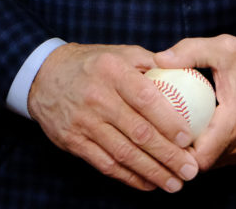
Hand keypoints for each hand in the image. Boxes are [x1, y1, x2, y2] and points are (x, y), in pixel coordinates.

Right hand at [28, 43, 199, 192]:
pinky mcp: (74, 142)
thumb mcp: (119, 52)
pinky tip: (149, 183)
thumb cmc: (92, 63)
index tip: (188, 138)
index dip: (168, 120)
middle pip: (138, 132)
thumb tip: (183, 74)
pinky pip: (106, 164)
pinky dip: (130, 178)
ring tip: (175, 183)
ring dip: (153, 172)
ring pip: (124, 154)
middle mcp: (98, 97)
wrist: (45, 76)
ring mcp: (84, 122)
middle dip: (168, 155)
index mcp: (113, 71)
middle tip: (190, 170)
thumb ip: (149, 62)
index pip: (145, 98)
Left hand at [154, 34, 235, 170]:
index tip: (160, 135)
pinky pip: (225, 156)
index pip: (200, 158)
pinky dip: (210, 149)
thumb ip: (189, 52)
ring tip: (174, 133)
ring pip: (215, 163)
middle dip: (181, 154)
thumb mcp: (222, 48)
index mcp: (235, 121)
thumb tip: (159, 59)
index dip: (177, 152)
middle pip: (204, 164)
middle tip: (161, 134)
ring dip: (196, 153)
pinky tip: (196, 130)